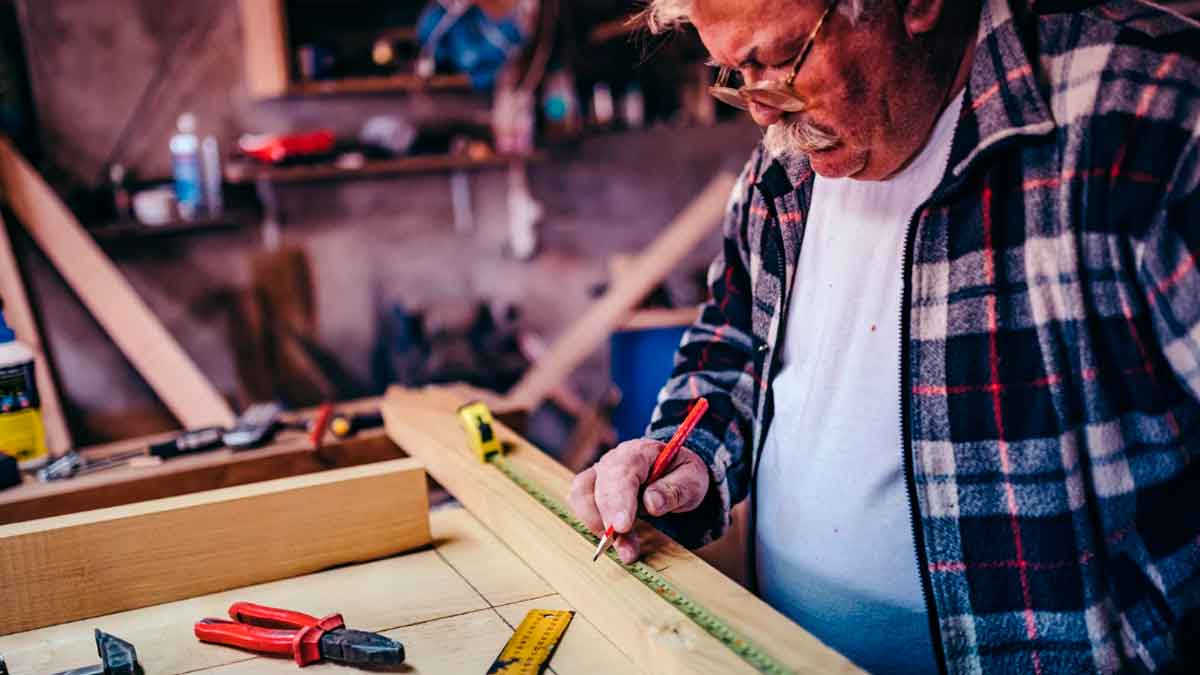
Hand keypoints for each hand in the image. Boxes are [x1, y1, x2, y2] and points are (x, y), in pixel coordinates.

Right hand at [567, 438, 709, 562]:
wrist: (674, 474)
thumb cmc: (681, 475)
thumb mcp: (691, 480)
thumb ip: (674, 490)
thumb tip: (651, 504)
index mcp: (639, 452)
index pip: (622, 472)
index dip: (619, 500)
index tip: (623, 526)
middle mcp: (613, 460)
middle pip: (599, 486)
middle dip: (609, 521)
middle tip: (627, 551)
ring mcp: (599, 474)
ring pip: (582, 495)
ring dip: (598, 525)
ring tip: (624, 548)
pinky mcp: (592, 489)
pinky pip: (581, 505)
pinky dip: (593, 525)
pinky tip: (615, 540)